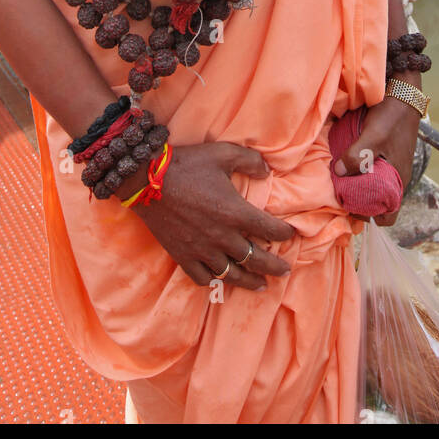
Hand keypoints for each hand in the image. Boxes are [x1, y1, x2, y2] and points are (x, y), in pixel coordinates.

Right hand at [133, 141, 295, 290]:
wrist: (147, 180)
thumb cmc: (187, 165)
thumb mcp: (223, 153)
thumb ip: (250, 161)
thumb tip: (268, 172)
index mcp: (235, 213)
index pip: (270, 230)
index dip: (284, 234)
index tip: (291, 235)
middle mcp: (223, 237)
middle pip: (256, 259)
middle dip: (274, 267)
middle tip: (285, 271)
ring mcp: (202, 250)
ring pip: (233, 274)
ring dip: (251, 281)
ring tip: (262, 285)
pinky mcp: (183, 256)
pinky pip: (203, 278)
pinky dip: (215, 281)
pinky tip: (222, 280)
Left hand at [338, 96, 419, 227]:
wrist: (402, 93)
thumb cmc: (392, 116)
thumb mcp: (374, 135)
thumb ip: (358, 155)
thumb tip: (340, 173)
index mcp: (398, 180)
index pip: (388, 215)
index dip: (370, 218)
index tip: (351, 208)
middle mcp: (395, 178)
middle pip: (377, 203)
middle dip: (359, 203)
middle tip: (338, 195)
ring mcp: (390, 166)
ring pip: (372, 187)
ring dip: (357, 187)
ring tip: (339, 180)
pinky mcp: (384, 155)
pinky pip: (371, 172)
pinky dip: (359, 173)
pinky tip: (346, 164)